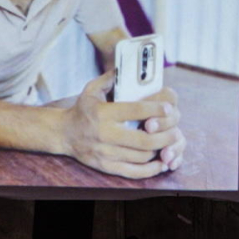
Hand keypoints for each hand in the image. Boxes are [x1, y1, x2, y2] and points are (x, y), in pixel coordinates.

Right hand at [63, 75, 183, 178]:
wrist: (63, 133)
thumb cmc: (82, 109)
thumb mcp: (91, 89)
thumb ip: (111, 78)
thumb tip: (128, 66)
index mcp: (103, 113)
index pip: (135, 111)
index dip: (156, 109)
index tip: (169, 108)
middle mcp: (105, 134)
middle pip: (144, 139)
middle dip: (164, 136)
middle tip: (175, 131)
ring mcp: (105, 153)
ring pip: (141, 156)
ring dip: (159, 151)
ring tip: (168, 144)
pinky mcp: (106, 166)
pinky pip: (133, 172)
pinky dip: (151, 170)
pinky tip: (160, 163)